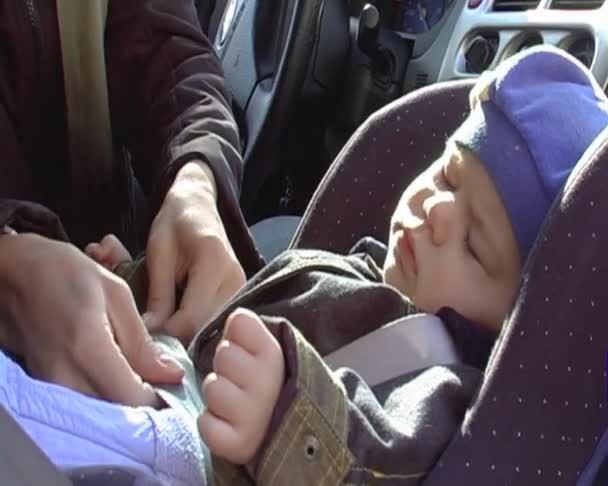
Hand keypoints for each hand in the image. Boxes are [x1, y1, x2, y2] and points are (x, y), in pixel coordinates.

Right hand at [0, 233, 183, 406]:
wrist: (12, 271)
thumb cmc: (64, 272)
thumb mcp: (116, 295)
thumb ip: (141, 342)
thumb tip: (170, 373)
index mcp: (87, 347)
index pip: (130, 397)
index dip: (157, 396)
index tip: (170, 381)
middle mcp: (63, 373)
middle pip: (114, 409)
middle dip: (141, 397)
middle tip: (156, 375)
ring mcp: (48, 381)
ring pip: (97, 406)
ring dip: (121, 395)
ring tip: (135, 369)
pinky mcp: (42, 382)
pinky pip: (80, 398)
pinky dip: (101, 390)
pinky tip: (111, 367)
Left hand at [145, 161, 245, 342]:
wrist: (199, 207)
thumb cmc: (174, 225)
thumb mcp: (158, 254)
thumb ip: (158, 295)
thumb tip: (150, 335)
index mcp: (213, 263)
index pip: (191, 319)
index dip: (165, 333)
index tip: (142, 334)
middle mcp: (234, 280)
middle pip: (204, 329)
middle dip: (174, 338)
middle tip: (149, 333)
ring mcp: (241, 289)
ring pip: (211, 330)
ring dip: (185, 334)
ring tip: (162, 325)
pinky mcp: (239, 295)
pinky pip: (216, 322)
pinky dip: (195, 327)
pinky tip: (178, 320)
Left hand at [198, 308, 284, 464]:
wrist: (280, 434)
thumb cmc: (264, 386)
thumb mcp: (264, 351)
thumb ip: (249, 330)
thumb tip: (236, 318)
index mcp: (278, 356)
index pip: (241, 324)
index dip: (237, 337)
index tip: (247, 351)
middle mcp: (270, 385)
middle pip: (223, 355)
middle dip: (225, 366)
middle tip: (239, 380)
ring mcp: (256, 417)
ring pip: (212, 388)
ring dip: (217, 396)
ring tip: (233, 403)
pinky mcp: (239, 445)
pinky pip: (206, 424)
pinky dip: (211, 424)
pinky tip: (227, 424)